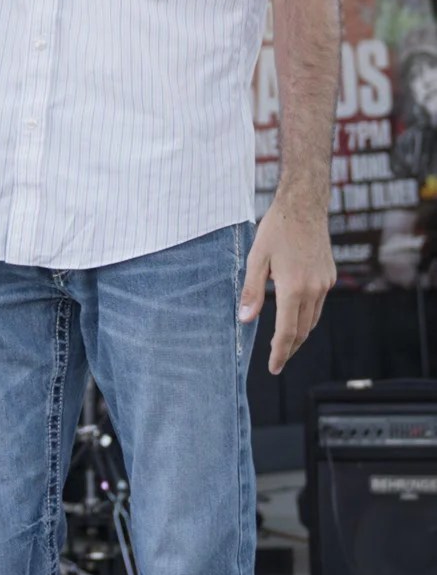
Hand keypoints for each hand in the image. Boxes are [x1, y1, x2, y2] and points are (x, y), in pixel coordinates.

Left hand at [239, 195, 336, 374]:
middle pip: (302, 331)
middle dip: (289, 349)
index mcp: (293, 287)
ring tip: (285, 344)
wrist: (304, 206)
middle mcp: (313, 289)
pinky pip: (318, 304)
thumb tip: (245, 320)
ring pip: (313, 320)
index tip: (273, 368)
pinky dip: (307, 316)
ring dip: (299, 334)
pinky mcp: (329, 276)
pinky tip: (295, 316)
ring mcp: (324, 283)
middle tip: (277, 362)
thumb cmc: (276, 230)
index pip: (287, 331)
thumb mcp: (256, 259)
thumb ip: (252, 292)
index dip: (279, 353)